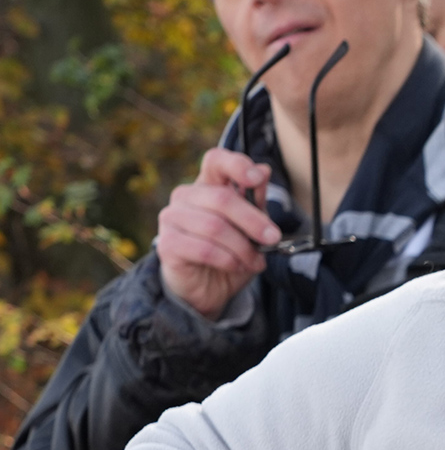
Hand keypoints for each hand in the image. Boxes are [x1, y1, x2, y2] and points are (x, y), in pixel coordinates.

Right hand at [157, 148, 281, 318]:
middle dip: (254, 221)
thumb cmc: (230, 252)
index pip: (215, 160)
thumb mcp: (251, 227)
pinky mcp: (166, 244)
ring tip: (255, 260)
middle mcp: (185, 197)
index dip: (236, 164)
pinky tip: (237, 266)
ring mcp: (171, 218)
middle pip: (222, 198)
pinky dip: (229, 260)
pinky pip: (205, 249)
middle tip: (272, 238)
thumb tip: (264, 170)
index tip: (256, 178)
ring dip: (242, 247)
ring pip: (215, 227)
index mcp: (207, 185)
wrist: (208, 288)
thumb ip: (256, 200)